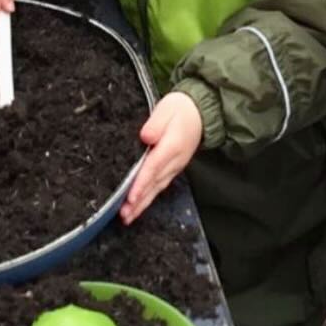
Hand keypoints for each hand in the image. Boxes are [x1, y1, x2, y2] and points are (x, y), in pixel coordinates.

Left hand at [121, 91, 202, 223]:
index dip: (141, 184)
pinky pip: (160, 186)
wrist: (201, 113)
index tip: (130, 197)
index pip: (153, 168)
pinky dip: (149, 197)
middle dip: (139, 201)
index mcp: (172, 146)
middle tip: (124, 215)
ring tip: (128, 217)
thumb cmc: (182, 109)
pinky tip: (139, 205)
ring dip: (142, 204)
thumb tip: (146, 137)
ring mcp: (175, 167)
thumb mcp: (167, 109)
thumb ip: (156, 123)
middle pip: (154, 184)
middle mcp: (174, 161)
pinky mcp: (173, 169)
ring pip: (157, 188)